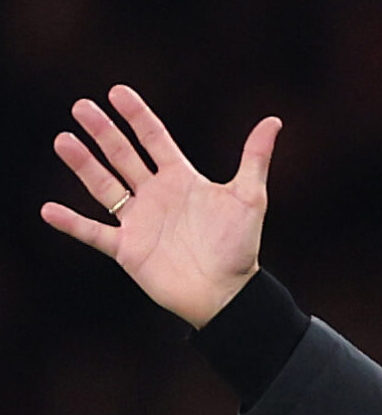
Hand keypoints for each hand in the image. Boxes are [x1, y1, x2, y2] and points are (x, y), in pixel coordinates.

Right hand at [40, 85, 281, 328]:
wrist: (228, 294)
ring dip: (83, 164)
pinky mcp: (128, 249)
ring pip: (104, 186)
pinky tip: (48, 210)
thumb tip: (274, 120)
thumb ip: (255, 158)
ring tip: (63, 140)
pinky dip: (72, 224)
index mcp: (181, 179)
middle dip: (103, 132)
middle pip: (123, 156)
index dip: (137, 116)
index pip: (154, 139)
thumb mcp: (248, 197)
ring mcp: (139, 221)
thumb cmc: (239, 247)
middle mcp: (155, 196)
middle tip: (81, 107)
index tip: (117, 92)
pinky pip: (94, 233)